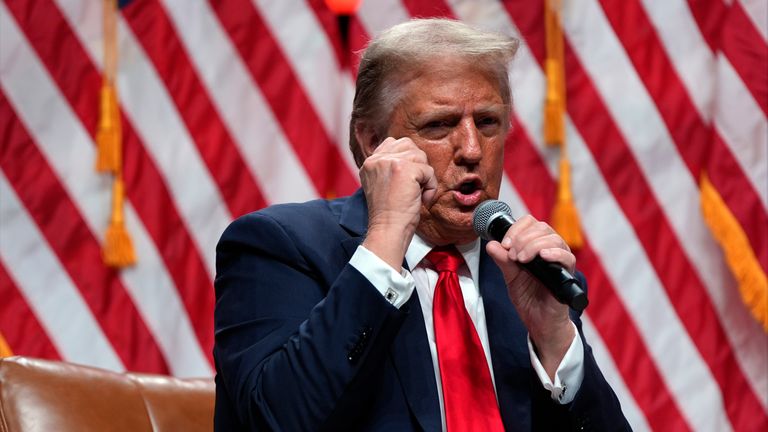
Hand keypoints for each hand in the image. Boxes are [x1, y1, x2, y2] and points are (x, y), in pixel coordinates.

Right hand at [360, 137, 436, 269]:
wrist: (388, 230)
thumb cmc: (389, 213)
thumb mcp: (381, 184)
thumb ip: (389, 167)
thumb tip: (412, 156)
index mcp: (369, 162)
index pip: (394, 143)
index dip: (406, 160)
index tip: (405, 182)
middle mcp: (377, 159)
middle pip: (409, 146)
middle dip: (417, 165)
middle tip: (412, 187)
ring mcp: (389, 162)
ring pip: (420, 157)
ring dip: (424, 177)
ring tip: (416, 194)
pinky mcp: (404, 169)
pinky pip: (428, 171)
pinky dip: (430, 186)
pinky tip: (421, 199)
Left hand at [485, 215, 575, 377]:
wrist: (539, 322)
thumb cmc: (528, 298)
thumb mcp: (510, 277)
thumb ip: (503, 261)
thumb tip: (490, 245)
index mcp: (536, 246)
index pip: (530, 223)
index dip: (516, 229)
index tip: (504, 244)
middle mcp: (551, 249)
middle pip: (542, 227)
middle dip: (523, 237)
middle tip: (512, 255)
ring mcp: (560, 261)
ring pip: (553, 238)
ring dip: (533, 245)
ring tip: (521, 260)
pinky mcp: (568, 275)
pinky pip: (567, 257)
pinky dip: (554, 253)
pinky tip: (542, 257)